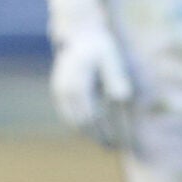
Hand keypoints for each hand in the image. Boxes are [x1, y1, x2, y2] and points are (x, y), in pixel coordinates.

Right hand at [50, 23, 134, 148]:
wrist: (80, 33)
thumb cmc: (100, 46)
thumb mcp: (111, 58)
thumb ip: (115, 78)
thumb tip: (122, 98)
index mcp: (77, 84)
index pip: (91, 118)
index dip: (104, 132)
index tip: (118, 142)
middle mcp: (64, 90)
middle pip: (81, 123)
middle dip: (97, 137)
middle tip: (113, 148)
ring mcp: (59, 91)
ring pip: (73, 121)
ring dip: (88, 134)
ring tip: (105, 142)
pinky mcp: (59, 92)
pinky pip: (69, 114)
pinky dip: (81, 125)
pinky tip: (95, 129)